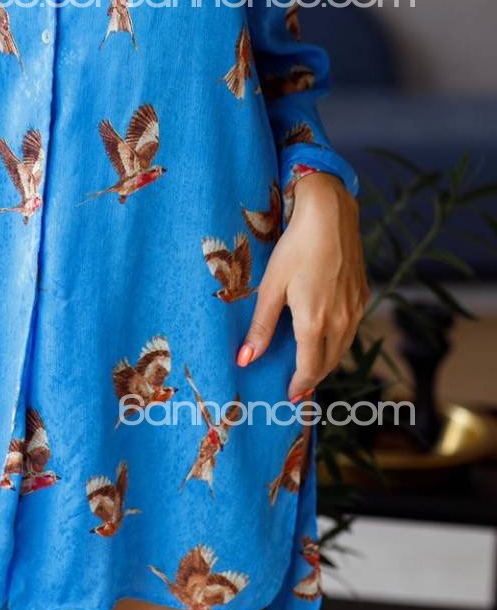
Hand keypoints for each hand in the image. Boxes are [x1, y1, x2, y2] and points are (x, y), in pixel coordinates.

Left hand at [236, 173, 368, 401]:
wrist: (330, 215)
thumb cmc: (295, 247)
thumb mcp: (271, 286)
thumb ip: (261, 325)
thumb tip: (246, 359)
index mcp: (315, 322)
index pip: (310, 368)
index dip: (299, 384)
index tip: (290, 394)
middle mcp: (342, 321)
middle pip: (329, 362)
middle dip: (313, 377)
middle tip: (298, 386)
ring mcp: (356, 308)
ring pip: (343, 347)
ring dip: (327, 360)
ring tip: (311, 366)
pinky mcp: (363, 294)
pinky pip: (352, 328)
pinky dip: (339, 340)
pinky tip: (328, 334)